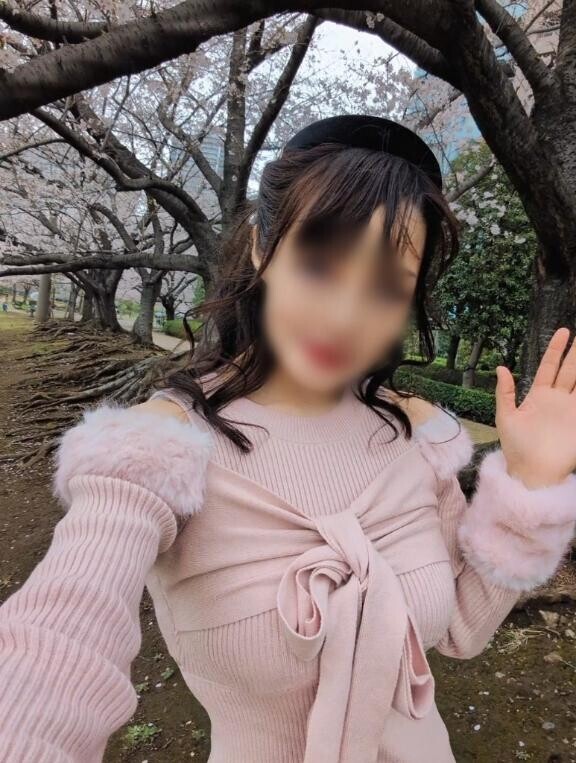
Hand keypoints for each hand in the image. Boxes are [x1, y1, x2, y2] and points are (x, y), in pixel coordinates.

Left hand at [495, 327, 575, 487]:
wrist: (531, 472)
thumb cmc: (516, 447)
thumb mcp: (505, 417)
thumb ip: (505, 392)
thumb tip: (501, 367)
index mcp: (538, 396)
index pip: (549, 367)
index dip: (556, 350)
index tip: (564, 332)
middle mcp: (557, 400)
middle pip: (570, 370)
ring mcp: (570, 410)